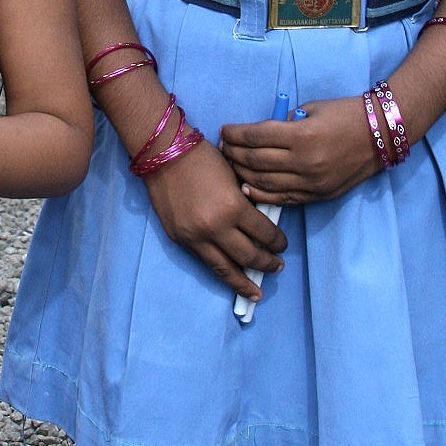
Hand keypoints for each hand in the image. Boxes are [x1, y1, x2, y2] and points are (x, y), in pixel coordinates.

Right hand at [143, 137, 286, 300]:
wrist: (163, 154)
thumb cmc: (202, 158)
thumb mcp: (234, 177)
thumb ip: (246, 203)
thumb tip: (259, 226)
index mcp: (234, 207)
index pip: (265, 234)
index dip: (278, 242)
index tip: (282, 244)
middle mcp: (216, 227)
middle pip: (249, 257)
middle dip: (267, 264)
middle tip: (277, 266)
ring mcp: (196, 237)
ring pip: (226, 270)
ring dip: (245, 282)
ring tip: (257, 291)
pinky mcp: (181, 240)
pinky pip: (206, 262)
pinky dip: (221, 273)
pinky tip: (230, 278)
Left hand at [219, 98, 380, 205]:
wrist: (381, 136)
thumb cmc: (346, 114)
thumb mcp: (313, 109)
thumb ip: (285, 123)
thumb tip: (259, 134)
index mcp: (302, 135)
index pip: (256, 136)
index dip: (235, 133)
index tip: (224, 130)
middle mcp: (304, 162)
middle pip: (255, 160)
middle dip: (233, 153)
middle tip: (222, 147)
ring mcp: (311, 182)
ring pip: (264, 183)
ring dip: (242, 174)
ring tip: (231, 165)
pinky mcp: (317, 195)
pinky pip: (282, 198)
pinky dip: (260, 195)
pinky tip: (246, 188)